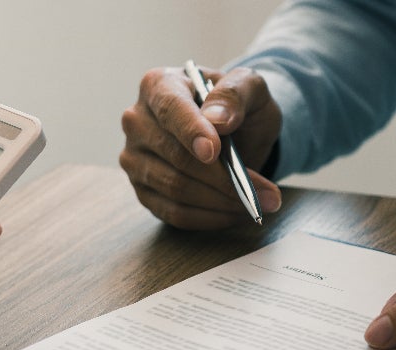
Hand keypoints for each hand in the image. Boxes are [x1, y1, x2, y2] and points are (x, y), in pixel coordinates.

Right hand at [119, 66, 282, 229]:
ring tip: (254, 203)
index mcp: (158, 85)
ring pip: (175, 189)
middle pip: (175, 156)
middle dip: (222, 178)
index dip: (191, 132)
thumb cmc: (236, 105)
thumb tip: (217, 120)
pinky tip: (233, 213)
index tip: (215, 151)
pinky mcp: (143, 190)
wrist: (233, 129)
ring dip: (220, 201)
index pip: (171, 110)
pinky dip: (208, 218)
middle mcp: (137, 122)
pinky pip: (173, 213)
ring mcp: (134, 159)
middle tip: (260, 192)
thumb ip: (235, 93)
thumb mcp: (249, 87)